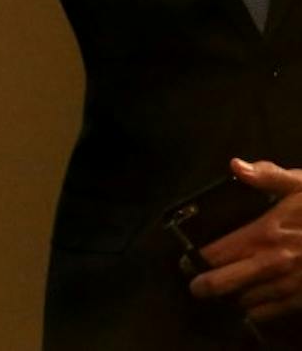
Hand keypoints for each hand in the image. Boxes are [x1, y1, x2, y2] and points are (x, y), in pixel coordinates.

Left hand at [191, 158, 301, 322]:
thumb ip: (268, 176)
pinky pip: (273, 312)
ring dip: (232, 298)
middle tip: (196, 287)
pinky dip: (258, 311)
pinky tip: (251, 305)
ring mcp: (290, 285)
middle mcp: (273, 263)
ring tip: (223, 294)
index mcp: (265, 233)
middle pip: (223, 284)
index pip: (217, 253)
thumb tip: (236, 165)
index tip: (186, 262)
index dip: (197, 260)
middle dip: (205, 286)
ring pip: (246, 301)